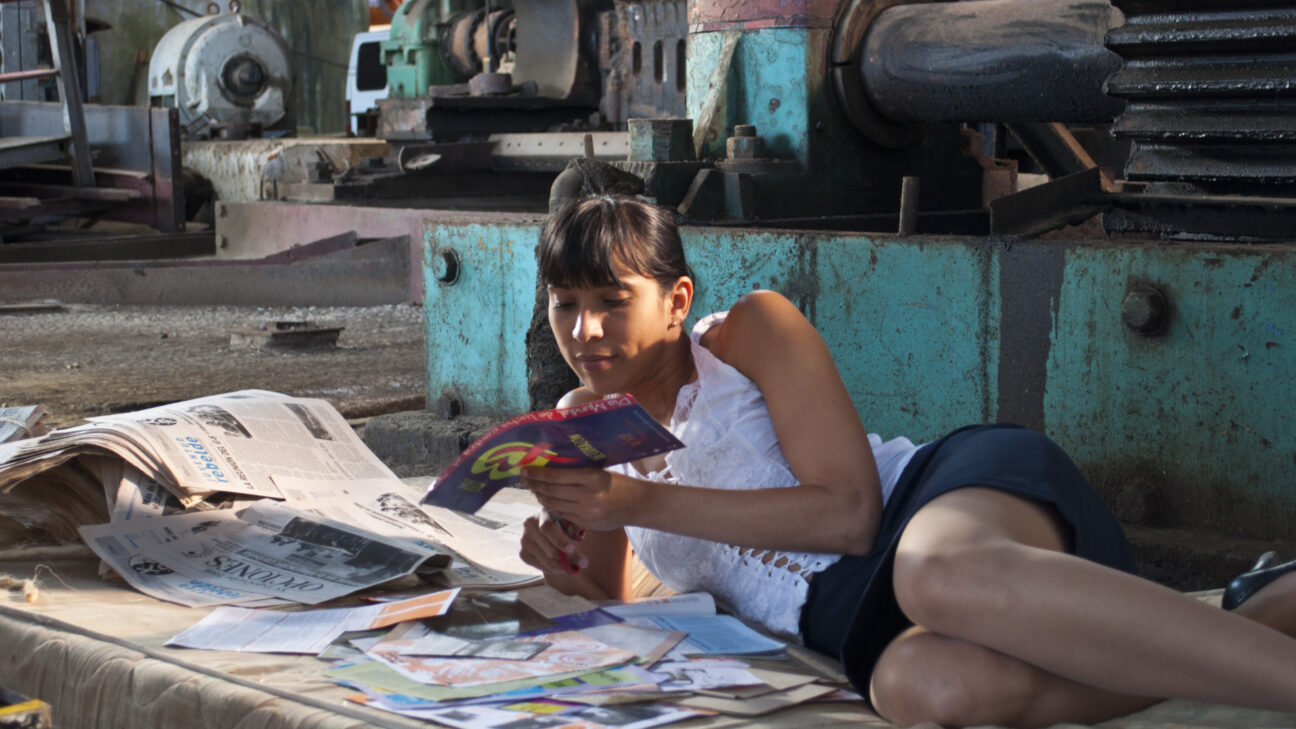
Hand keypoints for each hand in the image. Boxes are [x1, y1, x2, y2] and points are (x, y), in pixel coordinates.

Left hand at [520, 466, 635, 531]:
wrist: (638, 504)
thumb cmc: (618, 484)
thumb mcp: (599, 472)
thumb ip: (578, 472)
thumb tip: (551, 468)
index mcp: (591, 477)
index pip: (556, 475)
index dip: (538, 473)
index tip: (526, 469)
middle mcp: (588, 495)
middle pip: (552, 490)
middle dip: (534, 485)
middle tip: (524, 479)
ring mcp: (586, 511)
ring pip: (554, 504)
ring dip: (541, 496)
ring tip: (534, 490)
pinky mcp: (586, 523)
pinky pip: (563, 514)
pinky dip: (552, 507)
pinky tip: (547, 501)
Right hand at [520, 512, 588, 574]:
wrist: (549, 529)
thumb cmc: (564, 523)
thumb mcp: (571, 520)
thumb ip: (575, 525)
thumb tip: (579, 536)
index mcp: (543, 513)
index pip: (548, 528)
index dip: (560, 540)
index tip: (573, 549)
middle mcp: (529, 525)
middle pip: (550, 549)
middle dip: (570, 559)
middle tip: (584, 563)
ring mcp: (524, 540)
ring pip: (547, 561)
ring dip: (564, 567)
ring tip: (576, 566)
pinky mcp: (523, 553)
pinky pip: (541, 567)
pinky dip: (554, 570)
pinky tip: (563, 567)